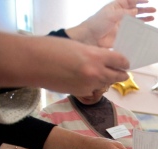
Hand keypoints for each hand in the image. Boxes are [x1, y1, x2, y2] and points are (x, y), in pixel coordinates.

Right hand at [0, 33, 129, 95]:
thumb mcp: (79, 46)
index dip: (125, 62)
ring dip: (104, 80)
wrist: (32, 63)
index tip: (125, 63)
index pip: (122, 61)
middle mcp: (96, 72)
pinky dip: (91, 86)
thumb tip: (106, 61)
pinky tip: (80, 79)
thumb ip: (95, 54)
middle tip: (120, 72)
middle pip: (119, 76)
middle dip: (120, 74)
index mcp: (96, 56)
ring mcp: (89, 85)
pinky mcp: (80, 93)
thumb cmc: (52, 49)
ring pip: (105, 84)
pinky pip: (92, 90)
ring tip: (94, 74)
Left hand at [66, 0, 156, 47]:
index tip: (147, 1)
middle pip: (135, 10)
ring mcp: (122, 25)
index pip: (129, 1)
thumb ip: (125, 13)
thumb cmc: (97, 24)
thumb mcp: (111, 15)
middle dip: (144, 9)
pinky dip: (140, 30)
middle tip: (153, 10)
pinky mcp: (123, 34)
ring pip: (136, 20)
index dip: (138, 0)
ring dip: (144, 19)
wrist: (90, 38)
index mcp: (116, 7)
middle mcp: (120, 15)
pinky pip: (133, 31)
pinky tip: (146, 29)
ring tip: (153, 18)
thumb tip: (136, 10)